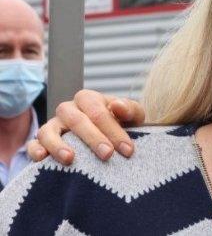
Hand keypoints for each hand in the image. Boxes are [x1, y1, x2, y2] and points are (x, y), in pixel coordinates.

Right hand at [27, 89, 144, 164]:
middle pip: (76, 121)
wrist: (108, 140)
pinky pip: (33, 144)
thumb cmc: (121, 126)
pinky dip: (35, 150)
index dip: (114, 130)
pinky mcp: (41, 142)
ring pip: (48, 131)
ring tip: (70, 159)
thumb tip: (117, 105)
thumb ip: (130, 110)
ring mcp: (52, 125)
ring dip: (58, 145)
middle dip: (93, 138)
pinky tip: (42, 158)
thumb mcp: (132, 117)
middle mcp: (68, 110)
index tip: (127, 150)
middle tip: (108, 155)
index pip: (99, 112)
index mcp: (88, 99)